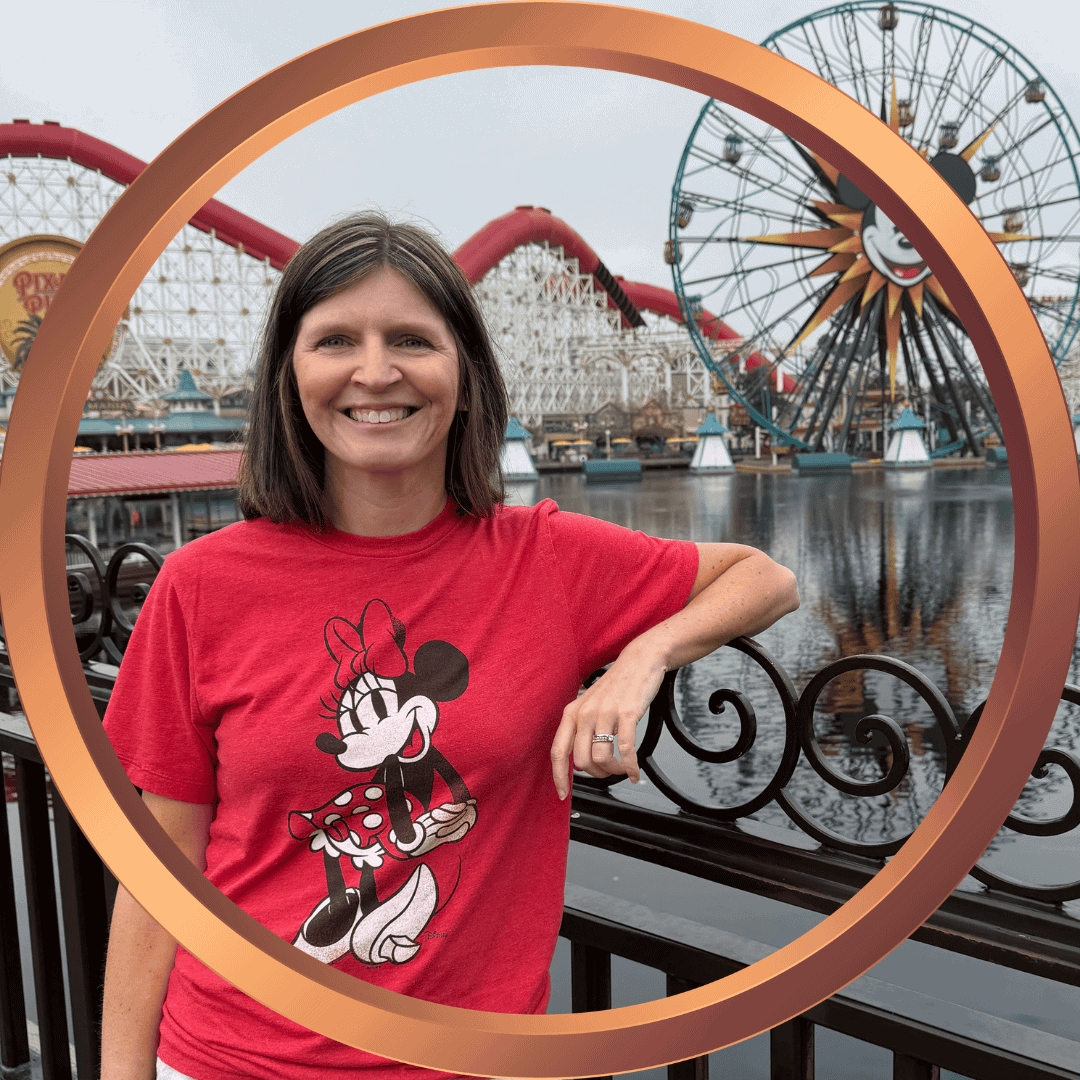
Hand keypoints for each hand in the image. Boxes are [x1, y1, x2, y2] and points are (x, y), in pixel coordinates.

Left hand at [550, 640, 666, 799]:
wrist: (640, 661)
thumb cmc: (616, 687)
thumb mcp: (590, 705)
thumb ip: (582, 730)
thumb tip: (580, 762)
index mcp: (572, 713)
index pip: (558, 751)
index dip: (559, 777)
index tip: (563, 794)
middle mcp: (585, 713)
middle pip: (581, 761)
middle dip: (596, 774)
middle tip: (608, 773)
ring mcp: (606, 713)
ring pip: (602, 758)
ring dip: (614, 771)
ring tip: (623, 770)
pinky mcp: (628, 713)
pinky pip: (627, 749)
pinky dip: (631, 767)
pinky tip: (635, 772)